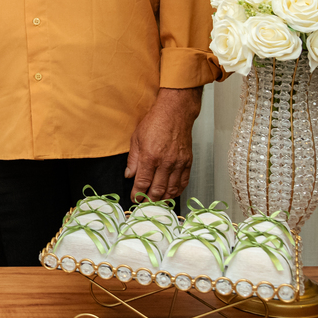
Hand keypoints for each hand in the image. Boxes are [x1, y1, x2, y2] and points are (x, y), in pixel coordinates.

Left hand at [125, 87, 202, 201]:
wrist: (175, 113)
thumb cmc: (155, 123)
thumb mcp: (136, 139)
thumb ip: (133, 160)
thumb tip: (129, 175)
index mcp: (150, 157)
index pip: (142, 182)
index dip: (138, 193)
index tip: (134, 198)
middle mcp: (165, 163)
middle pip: (157, 189)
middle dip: (149, 199)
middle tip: (145, 203)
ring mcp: (178, 163)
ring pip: (171, 189)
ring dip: (163, 198)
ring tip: (156, 201)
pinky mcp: (187, 162)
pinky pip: (183, 182)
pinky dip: (177, 190)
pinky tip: (171, 193)